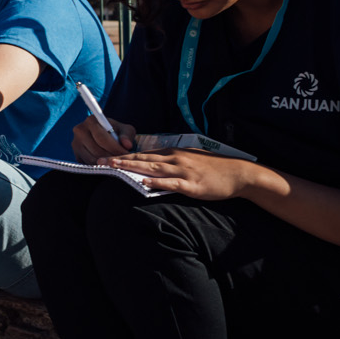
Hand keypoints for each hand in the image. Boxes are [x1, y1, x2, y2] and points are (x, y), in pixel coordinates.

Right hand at [71, 117, 137, 164]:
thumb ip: (127, 136)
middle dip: (111, 157)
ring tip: (117, 163)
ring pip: (92, 159)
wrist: (106, 135)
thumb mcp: (125, 130)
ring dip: (106, 163)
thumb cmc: (117, 132)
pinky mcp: (76, 154)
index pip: (102, 138)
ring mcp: (75, 143)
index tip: (125, 154)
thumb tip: (127, 145)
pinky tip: (108, 164)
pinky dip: (99, 166)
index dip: (115, 148)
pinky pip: (88, 164)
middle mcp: (80, 131)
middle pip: (96, 150)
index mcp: (91, 121)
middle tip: (122, 161)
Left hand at [108, 150, 265, 201]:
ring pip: (152, 169)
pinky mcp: (191, 185)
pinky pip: (171, 184)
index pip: (143, 154)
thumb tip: (152, 166)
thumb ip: (171, 162)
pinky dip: (157, 183)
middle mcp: (175, 159)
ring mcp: (183, 171)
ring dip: (132, 168)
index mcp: (174, 153)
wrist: (239, 174)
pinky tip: (144, 183)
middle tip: (100, 161)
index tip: (106, 156)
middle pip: (143, 159)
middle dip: (120, 160)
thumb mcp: (190, 160)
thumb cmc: (214, 168)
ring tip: (114, 168)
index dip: (124, 155)